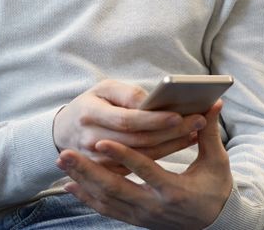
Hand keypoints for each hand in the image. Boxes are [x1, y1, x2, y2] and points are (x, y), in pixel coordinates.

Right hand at [54, 79, 205, 173]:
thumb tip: (154, 103)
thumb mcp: (104, 89)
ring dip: (172, 144)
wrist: (64, 132)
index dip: (153, 120)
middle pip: (139, 141)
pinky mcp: (108, 173)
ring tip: (196, 130)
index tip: (178, 115)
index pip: (127, 121)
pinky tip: (182, 142)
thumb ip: (128, 94)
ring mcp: (99, 162)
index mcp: (90, 114)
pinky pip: (141, 166)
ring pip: (143, 156)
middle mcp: (92, 141)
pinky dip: (164, 153)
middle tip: (199, 120)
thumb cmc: (90, 104)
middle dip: (171, 132)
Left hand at [57, 100, 232, 229]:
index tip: (102, 141)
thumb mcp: (216, 163)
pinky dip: (87, 198)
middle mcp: (155, 207)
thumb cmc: (216, 189)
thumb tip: (213, 105)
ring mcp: (143, 216)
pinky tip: (70, 184)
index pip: (145, 171)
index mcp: (174, 190)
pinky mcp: (136, 220)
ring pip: (106, 200)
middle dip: (88, 170)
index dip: (123, 156)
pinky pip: (106, 210)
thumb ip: (209, 134)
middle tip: (65, 153)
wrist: (214, 224)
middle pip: (115, 189)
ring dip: (82, 180)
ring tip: (63, 162)